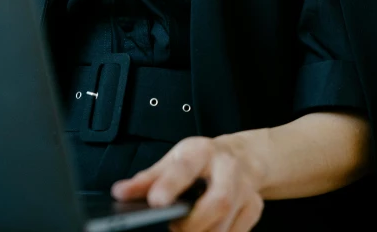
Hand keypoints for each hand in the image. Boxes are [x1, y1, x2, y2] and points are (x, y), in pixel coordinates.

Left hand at [110, 135, 264, 231]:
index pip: (186, 167)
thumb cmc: (204, 158)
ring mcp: (246, 189)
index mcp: (203, 152)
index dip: (170, 185)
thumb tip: (121, 193)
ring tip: (185, 230)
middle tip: (173, 228)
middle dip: (193, 223)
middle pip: (218, 202)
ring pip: (227, 224)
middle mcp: (228, 169)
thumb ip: (149, 178)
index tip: (155, 202)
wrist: (244, 157)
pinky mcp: (255, 208)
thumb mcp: (176, 158)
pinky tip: (206, 230)